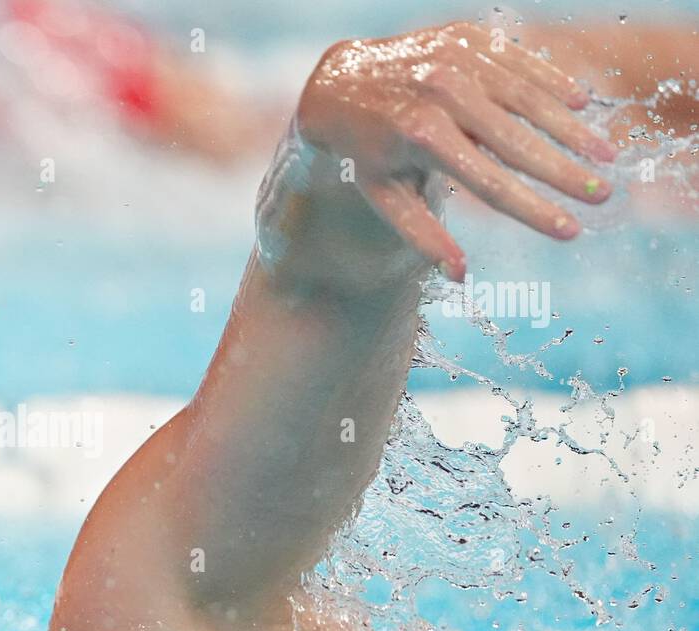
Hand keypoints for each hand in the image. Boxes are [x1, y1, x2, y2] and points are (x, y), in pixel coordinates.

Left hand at [296, 21, 616, 280]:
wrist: (342, 83)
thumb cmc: (367, 150)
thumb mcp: (384, 195)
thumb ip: (423, 235)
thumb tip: (460, 276)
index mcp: (421, 137)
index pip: (490, 183)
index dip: (533, 210)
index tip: (570, 231)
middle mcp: (442, 93)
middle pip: (518, 142)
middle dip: (564, 172)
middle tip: (603, 195)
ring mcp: (457, 59)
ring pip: (528, 98)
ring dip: (572, 128)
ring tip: (606, 154)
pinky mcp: (468, 36)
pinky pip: (521, 61)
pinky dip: (553, 82)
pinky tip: (583, 105)